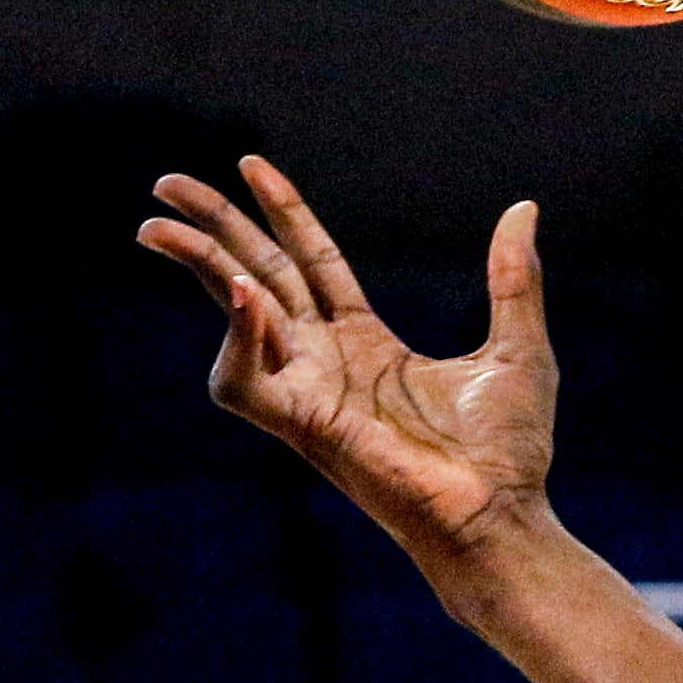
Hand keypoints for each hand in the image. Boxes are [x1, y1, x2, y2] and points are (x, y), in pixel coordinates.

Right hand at [137, 157, 555, 567]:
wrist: (501, 519)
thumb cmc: (508, 455)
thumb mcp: (517, 348)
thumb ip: (512, 278)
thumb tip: (525, 209)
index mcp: (366, 343)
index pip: (310, 262)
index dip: (281, 212)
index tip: (250, 163)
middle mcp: (327, 363)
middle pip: (257, 274)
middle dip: (213, 226)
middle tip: (164, 183)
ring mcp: (309, 392)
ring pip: (234, 313)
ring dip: (196, 267)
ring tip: (157, 228)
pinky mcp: (301, 425)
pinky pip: (244, 378)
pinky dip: (237, 334)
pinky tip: (246, 296)